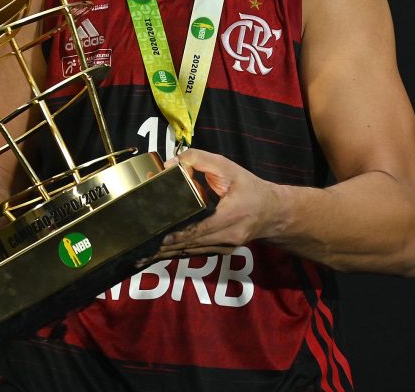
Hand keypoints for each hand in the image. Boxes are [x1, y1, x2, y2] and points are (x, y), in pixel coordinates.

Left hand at [151, 148, 281, 258]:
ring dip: (168, 253)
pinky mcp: (222, 251)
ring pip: (192, 252)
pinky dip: (179, 252)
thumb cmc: (250, 188)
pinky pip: (197, 252)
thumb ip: (200, 160)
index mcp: (232, 215)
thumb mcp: (229, 167)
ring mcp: (226, 247)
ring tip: (144, 255)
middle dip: (166, 247)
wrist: (273, 212)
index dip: (178, 233)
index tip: (158, 235)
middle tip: (141, 249)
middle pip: (191, 244)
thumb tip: (171, 164)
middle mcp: (229, 236)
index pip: (200, 228)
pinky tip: (161, 254)